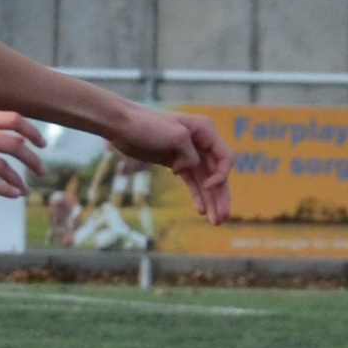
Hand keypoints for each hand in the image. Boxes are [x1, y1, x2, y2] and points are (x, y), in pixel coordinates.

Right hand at [0, 105, 44, 196]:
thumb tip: (13, 137)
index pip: (12, 119)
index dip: (32, 131)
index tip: (43, 144)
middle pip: (13, 144)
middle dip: (33, 160)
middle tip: (43, 171)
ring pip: (1, 167)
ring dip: (18, 180)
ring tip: (25, 189)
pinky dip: (3, 190)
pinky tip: (11, 194)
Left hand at [118, 103, 233, 222]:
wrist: (122, 125)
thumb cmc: (147, 125)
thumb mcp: (175, 136)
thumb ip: (190, 155)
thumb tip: (191, 168)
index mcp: (205, 131)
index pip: (225, 157)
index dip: (221, 175)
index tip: (207, 187)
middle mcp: (201, 142)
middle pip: (217, 173)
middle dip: (220, 196)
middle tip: (222, 218)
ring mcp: (188, 154)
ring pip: (205, 180)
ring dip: (211, 200)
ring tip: (215, 221)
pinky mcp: (176, 163)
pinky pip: (192, 181)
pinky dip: (197, 195)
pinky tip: (200, 210)